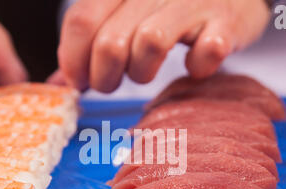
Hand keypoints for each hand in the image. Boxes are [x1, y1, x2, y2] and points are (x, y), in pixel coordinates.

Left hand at [55, 0, 269, 92]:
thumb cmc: (170, 9)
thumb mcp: (126, 15)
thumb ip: (92, 42)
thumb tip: (59, 82)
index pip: (81, 20)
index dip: (72, 60)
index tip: (79, 81)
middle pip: (109, 42)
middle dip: (103, 78)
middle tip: (111, 84)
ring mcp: (193, 0)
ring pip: (150, 44)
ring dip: (142, 72)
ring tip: (146, 72)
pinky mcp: (226, 20)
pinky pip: (205, 52)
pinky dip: (197, 67)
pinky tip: (195, 64)